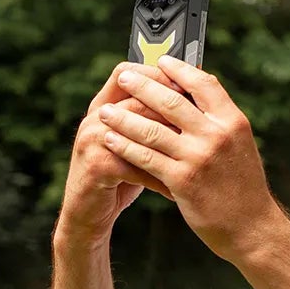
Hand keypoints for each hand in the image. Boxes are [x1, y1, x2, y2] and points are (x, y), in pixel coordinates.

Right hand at [57, 62, 181, 250]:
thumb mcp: (134, 143)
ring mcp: (92, 139)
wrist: (87, 215)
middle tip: (202, 119)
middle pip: (137, 97)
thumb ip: (153, 121)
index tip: (188, 84)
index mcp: (104, 104)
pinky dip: (161, 177)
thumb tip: (195, 102)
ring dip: (171, 141)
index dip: (157, 74)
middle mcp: (95, 116)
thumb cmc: (119, 176)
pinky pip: (137, 164)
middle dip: (172, 108)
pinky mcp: (96, 165)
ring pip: (138, 128)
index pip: (128, 73)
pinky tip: (179, 187)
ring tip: (198, 152)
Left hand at [94, 56, 278, 261]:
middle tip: (123, 77)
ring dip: (124, 117)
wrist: (252, 228)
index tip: (160, 61)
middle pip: (171, 101)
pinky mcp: (182, 180)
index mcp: (233, 121)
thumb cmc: (243, 186)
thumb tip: (195, 91)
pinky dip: (124, 146)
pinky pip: (145, 157)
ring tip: (105, 111)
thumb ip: (218, 120)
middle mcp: (216, 135)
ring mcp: (198, 157)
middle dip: (142, 86)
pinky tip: (111, 139)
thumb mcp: (239, 145)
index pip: (203, 83)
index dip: (179, 70)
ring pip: (152, 129)